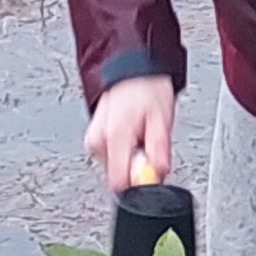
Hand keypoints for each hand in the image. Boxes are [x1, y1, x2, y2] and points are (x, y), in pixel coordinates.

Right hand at [84, 76, 177, 192]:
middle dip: (137, 169)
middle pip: (119, 178)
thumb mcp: (162, 120)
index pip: (120, 183)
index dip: (139, 184)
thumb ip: (159, 151)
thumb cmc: (147, 90)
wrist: (131, 72)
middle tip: (147, 145)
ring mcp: (93, 142)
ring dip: (131, 159)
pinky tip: (131, 134)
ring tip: (140, 135)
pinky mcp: (94, 142)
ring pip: (116, 168)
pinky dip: (124, 151)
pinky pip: (112, 158)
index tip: (151, 171)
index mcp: (114, 137)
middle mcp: (98, 142)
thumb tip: (158, 175)